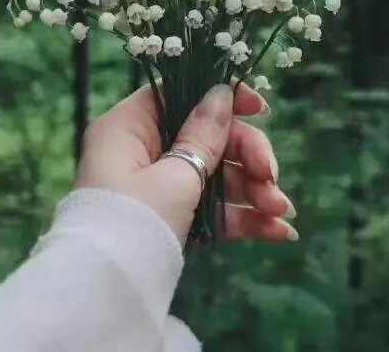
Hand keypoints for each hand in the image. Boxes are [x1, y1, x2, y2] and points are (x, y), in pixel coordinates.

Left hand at [75, 82, 297, 244]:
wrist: (105, 295)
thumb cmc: (135, 221)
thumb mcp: (174, 174)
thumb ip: (204, 134)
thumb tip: (221, 93)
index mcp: (130, 127)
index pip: (179, 93)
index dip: (220, 97)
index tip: (259, 109)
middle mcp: (142, 150)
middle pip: (206, 136)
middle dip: (247, 157)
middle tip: (271, 176)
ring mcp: (159, 186)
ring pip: (215, 174)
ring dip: (253, 190)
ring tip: (282, 213)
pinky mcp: (172, 218)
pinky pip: (211, 208)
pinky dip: (241, 217)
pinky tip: (278, 232)